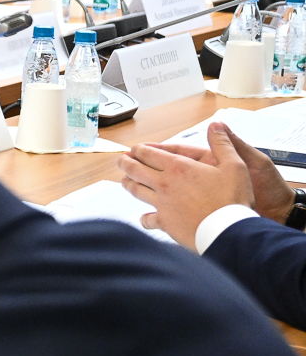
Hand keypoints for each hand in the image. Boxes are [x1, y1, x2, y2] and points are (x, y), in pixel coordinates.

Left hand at [118, 121, 259, 247]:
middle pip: (136, 170)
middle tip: (121, 160)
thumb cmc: (232, 198)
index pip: (149, 154)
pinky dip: (144, 218)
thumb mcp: (234, 165)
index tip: (134, 149)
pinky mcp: (164, 222)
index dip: (139, 150)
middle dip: (126, 163)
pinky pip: (148, 219)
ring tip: (124, 181)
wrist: (227, 230)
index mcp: (178, 167)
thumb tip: (215, 125)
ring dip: (128, 184)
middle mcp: (164, 184)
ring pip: (137, 191)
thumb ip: (222, 144)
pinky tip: (144, 218)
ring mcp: (161, 203)